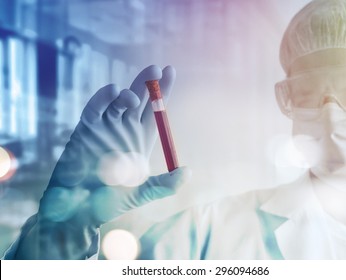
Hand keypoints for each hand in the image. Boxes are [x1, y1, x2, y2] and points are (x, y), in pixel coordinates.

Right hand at [39, 65, 189, 224]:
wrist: (78, 209)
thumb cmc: (110, 203)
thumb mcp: (142, 193)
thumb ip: (165, 184)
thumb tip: (188, 172)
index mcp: (141, 140)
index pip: (156, 111)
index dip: (164, 92)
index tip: (170, 71)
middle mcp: (125, 130)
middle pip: (139, 100)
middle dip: (148, 83)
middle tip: (156, 69)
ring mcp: (105, 127)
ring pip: (117, 101)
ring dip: (127, 93)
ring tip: (131, 98)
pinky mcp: (86, 128)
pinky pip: (95, 107)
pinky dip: (103, 97)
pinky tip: (113, 91)